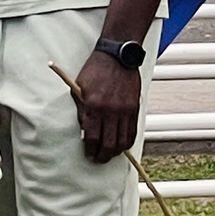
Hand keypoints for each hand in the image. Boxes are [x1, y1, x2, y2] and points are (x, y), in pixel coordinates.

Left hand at [71, 50, 141, 164]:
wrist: (117, 56)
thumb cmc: (95, 71)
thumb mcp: (80, 88)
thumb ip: (81, 111)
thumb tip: (84, 133)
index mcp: (93, 105)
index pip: (92, 137)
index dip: (90, 150)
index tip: (88, 154)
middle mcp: (110, 110)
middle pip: (108, 144)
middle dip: (102, 156)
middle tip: (98, 159)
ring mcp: (124, 110)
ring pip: (122, 141)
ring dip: (115, 152)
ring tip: (109, 154)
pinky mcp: (134, 108)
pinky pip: (133, 132)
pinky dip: (127, 143)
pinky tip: (121, 146)